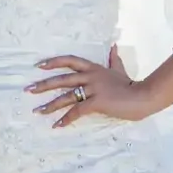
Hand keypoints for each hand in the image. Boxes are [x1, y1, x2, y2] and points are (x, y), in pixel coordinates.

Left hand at [28, 47, 153, 127]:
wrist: (143, 96)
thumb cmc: (131, 85)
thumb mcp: (120, 69)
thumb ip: (114, 59)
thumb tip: (113, 46)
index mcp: (94, 68)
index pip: (69, 60)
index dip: (54, 62)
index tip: (39, 65)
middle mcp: (90, 76)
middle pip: (62, 79)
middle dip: (43, 85)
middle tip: (29, 90)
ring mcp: (93, 89)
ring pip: (66, 96)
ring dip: (50, 105)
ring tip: (38, 111)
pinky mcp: (97, 102)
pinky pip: (77, 111)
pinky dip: (66, 119)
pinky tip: (57, 125)